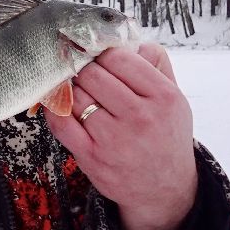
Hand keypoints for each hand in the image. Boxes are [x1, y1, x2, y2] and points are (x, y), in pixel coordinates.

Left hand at [43, 43, 197, 229]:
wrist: (164, 190)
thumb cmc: (165, 136)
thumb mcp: (174, 99)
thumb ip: (155, 65)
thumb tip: (126, 39)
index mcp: (164, 96)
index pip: (119, 57)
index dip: (101, 53)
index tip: (95, 54)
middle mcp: (140, 116)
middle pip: (93, 73)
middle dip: (83, 69)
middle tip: (79, 69)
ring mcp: (114, 138)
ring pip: (75, 95)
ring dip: (70, 89)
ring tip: (75, 89)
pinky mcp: (92, 157)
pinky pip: (60, 123)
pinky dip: (54, 109)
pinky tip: (59, 103)